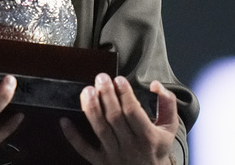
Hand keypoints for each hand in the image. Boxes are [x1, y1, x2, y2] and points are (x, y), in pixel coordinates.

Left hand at [60, 74, 178, 164]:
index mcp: (148, 137)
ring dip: (91, 108)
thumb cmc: (157, 148)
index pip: (133, 112)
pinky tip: (64, 120)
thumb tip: (155, 84)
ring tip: (87, 90)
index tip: (119, 79)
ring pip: (100, 129)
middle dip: (107, 95)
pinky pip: (84, 149)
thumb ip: (167, 103)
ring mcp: (114, 155)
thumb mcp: (170, 127)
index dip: (125, 94)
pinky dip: (72, 135)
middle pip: (115, 118)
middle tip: (101, 78)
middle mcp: (130, 147)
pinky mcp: (100, 162)